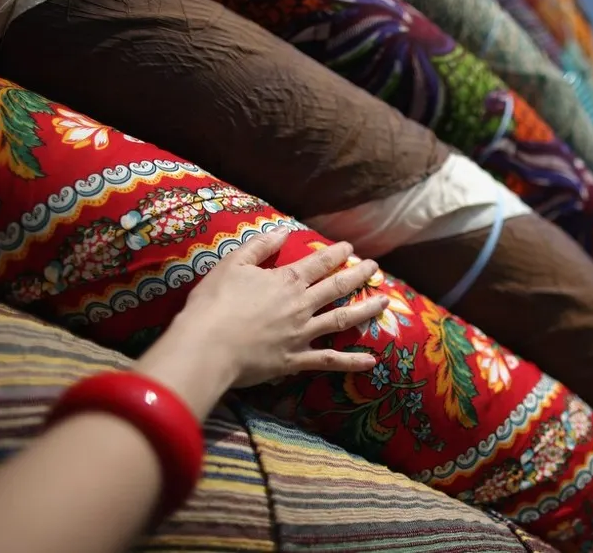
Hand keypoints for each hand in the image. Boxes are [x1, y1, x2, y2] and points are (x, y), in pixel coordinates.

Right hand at [135, 226, 385, 417]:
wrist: (207, 346)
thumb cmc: (214, 303)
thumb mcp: (232, 264)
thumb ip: (259, 247)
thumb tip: (282, 231)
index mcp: (287, 281)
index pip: (319, 263)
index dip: (336, 253)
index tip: (351, 248)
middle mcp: (302, 305)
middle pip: (338, 287)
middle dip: (359, 275)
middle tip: (375, 268)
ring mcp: (302, 333)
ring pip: (342, 320)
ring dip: (366, 310)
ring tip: (385, 302)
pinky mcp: (296, 359)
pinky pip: (329, 360)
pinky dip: (351, 362)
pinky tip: (371, 361)